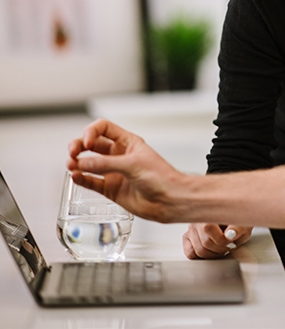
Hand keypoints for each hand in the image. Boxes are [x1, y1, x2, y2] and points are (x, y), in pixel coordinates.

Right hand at [66, 118, 183, 222]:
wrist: (169, 200)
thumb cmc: (161, 177)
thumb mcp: (133, 165)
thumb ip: (106, 164)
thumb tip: (82, 163)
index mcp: (128, 142)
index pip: (103, 128)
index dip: (92, 131)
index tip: (87, 142)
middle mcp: (119, 155)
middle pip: (91, 144)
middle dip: (78, 146)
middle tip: (72, 153)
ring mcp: (113, 172)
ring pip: (88, 163)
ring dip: (77, 163)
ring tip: (71, 166)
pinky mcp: (110, 189)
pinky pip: (91, 181)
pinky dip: (81, 179)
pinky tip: (76, 177)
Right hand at [183, 223, 252, 258]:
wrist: (233, 216)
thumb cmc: (238, 220)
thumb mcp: (244, 223)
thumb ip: (238, 228)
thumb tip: (230, 234)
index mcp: (209, 210)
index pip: (208, 228)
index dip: (223, 240)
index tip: (232, 242)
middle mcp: (197, 218)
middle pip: (205, 242)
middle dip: (220, 250)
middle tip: (229, 247)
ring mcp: (191, 228)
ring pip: (198, 250)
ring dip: (213, 255)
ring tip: (222, 249)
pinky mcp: (188, 237)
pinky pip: (190, 252)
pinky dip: (201, 256)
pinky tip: (212, 252)